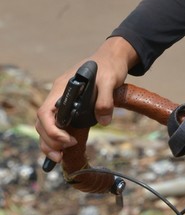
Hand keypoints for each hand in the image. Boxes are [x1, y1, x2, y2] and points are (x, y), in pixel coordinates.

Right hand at [35, 37, 138, 165]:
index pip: (45, 112)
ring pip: (45, 126)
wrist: (112, 57)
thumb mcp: (110, 79)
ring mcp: (61, 102)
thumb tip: (104, 121)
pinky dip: (56, 139)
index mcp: (61, 88)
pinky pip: (56, 125)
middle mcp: (57, 96)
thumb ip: (105, 99)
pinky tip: (61, 150)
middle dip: (49, 141)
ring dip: (49, 143)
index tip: (67, 140)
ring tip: (59, 157)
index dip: (51, 130)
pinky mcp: (69, 107)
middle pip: (42, 123)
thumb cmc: (109, 65)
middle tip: (62, 154)